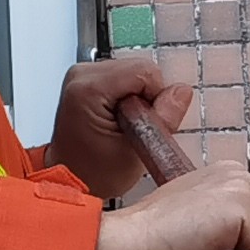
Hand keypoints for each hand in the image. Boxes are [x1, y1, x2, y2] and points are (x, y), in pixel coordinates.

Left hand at [50, 57, 197, 200]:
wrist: (68, 180)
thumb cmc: (93, 173)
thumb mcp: (136, 153)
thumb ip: (163, 119)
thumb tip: (181, 92)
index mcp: (88, 89)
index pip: (145, 71)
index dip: (156, 98)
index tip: (143, 124)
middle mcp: (81, 75)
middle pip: (139, 69)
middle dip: (146, 99)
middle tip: (132, 129)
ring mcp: (82, 75)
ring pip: (134, 73)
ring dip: (138, 99)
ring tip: (124, 127)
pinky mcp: (87, 79)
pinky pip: (124, 78)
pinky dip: (129, 98)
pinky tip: (118, 119)